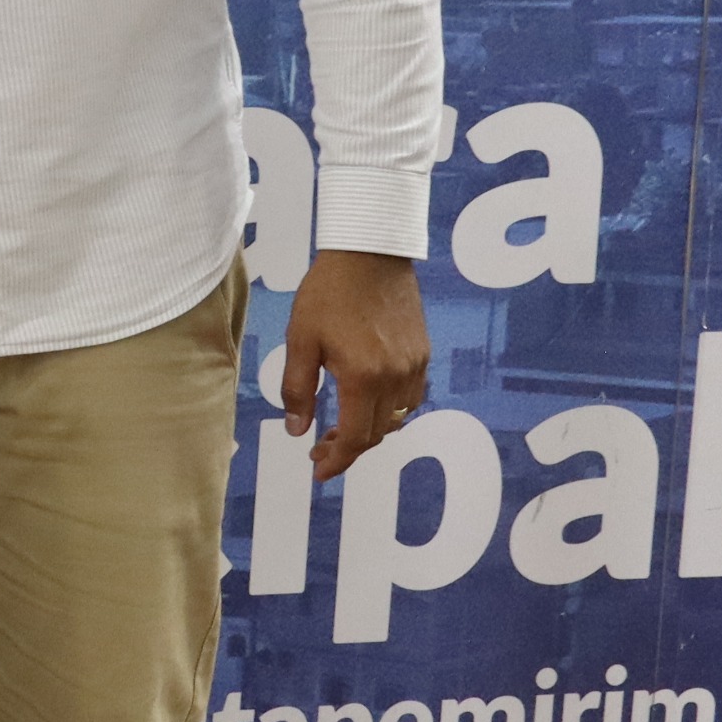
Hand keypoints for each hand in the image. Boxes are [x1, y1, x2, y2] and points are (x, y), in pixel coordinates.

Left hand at [281, 247, 430, 478]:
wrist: (369, 252)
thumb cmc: (328, 293)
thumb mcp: (300, 340)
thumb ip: (298, 389)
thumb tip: (297, 430)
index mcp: (363, 377)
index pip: (356, 437)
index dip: (338, 459)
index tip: (319, 469)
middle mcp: (396, 377)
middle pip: (378, 433)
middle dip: (349, 448)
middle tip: (321, 449)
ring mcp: (415, 365)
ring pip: (397, 418)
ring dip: (370, 429)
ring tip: (340, 426)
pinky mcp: (423, 352)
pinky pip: (412, 396)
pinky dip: (390, 410)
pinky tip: (367, 401)